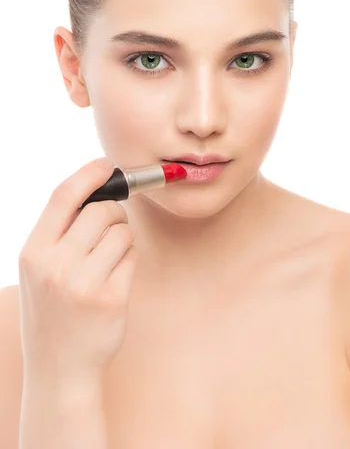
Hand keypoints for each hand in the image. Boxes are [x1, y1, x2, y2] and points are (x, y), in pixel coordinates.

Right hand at [18, 157, 137, 377]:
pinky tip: (115, 278)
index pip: (63, 196)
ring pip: (122, 231)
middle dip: (114, 212)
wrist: (58, 368)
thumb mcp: (39, 269)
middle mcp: (55, 265)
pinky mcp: (111, 298)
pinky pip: (132, 256)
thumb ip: (60, 231)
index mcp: (33, 252)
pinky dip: (129, 259)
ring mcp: (84, 283)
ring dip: (123, 238)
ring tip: (108, 260)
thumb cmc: (53, 310)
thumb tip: (96, 188)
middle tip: (111, 227)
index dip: (89, 174)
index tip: (106, 165)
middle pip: (102, 210)